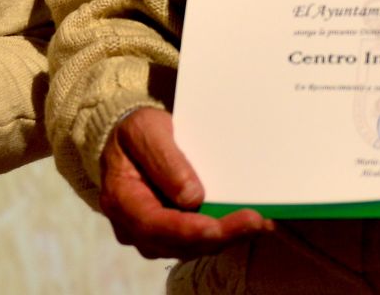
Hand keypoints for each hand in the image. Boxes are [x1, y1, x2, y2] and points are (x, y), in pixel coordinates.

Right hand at [97, 108, 272, 258]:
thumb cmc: (135, 131)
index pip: (153, 225)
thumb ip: (164, 160)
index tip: (218, 227)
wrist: (130, 137)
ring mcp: (153, 234)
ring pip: (192, 247)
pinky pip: (199, 241)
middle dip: (219, 236)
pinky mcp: (172, 233)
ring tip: (259, 222)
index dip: (187, 230)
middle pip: (178, 243)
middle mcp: (134, 226)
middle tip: (254, 222)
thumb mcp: (145, 131)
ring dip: (227, 237)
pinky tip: (248, 222)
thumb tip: (192, 197)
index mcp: (121, 199)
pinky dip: (224, 233)